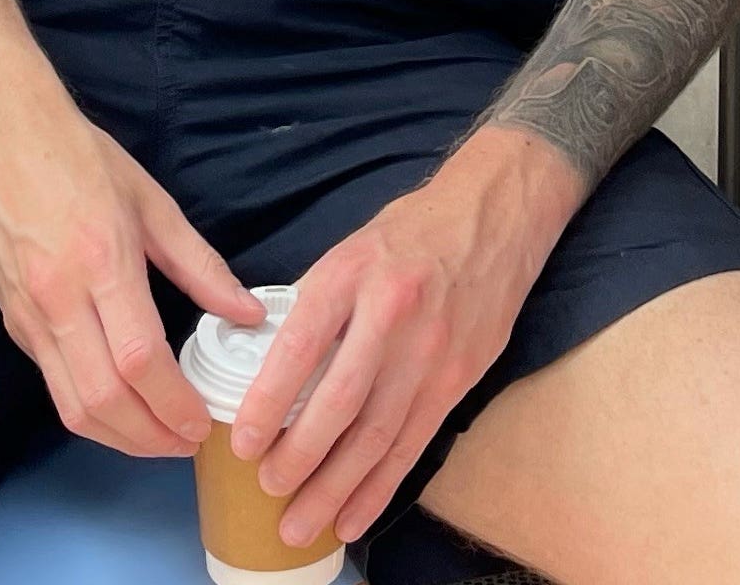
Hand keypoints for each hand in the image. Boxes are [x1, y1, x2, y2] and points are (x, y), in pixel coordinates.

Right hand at [0, 100, 261, 456]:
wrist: (5, 136)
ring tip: (158, 439)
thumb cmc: (83, 160)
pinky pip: (53, 383)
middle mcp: (59, 298)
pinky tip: (121, 408)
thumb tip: (248, 314)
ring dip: (118, 437)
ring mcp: (29, 315)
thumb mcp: (154, 203)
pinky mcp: (12, 322)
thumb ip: (202, 266)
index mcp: (102, 262)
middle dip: (150, 437)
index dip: (175, 404)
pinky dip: (89, 410)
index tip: (204, 422)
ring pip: (71, 405)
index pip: (141, 360)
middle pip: (104, 399)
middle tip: (187, 443)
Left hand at [230, 128, 573, 544]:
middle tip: (268, 491)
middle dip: (300, 458)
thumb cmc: (412, 233)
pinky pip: (415, 443)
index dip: (269, 402)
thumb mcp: (351, 249)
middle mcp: (392, 314)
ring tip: (300, 525)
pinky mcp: (461, 376)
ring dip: (336, 488)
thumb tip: (268, 363)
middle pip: (342, 403)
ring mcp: (432, 349)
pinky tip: (353, 516)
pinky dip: (382, 486)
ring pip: (379, 434)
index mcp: (351, 274)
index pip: (301, 347)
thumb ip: (315, 304)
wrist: (496, 215)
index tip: (243, 442)